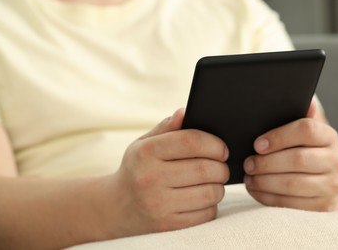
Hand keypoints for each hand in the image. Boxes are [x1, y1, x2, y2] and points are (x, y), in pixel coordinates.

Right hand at [112, 109, 228, 235]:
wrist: (116, 207)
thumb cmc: (137, 168)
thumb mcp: (144, 144)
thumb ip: (166, 127)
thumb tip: (186, 112)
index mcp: (145, 153)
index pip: (191, 142)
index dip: (214, 143)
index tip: (221, 148)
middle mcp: (150, 179)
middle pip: (205, 169)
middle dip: (222, 167)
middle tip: (221, 165)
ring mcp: (158, 205)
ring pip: (210, 193)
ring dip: (219, 186)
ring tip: (212, 181)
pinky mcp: (168, 225)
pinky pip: (206, 214)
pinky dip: (211, 204)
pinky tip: (202, 198)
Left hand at [243, 100, 337, 211]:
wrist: (322, 181)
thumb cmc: (303, 150)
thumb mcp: (302, 132)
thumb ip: (298, 114)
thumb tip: (305, 97)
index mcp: (328, 136)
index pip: (306, 130)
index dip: (279, 136)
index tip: (257, 144)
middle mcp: (335, 160)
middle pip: (297, 159)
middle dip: (266, 163)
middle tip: (247, 163)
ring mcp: (331, 185)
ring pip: (292, 184)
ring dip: (264, 181)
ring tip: (248, 177)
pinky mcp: (322, 207)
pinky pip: (290, 204)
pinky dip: (267, 197)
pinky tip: (255, 189)